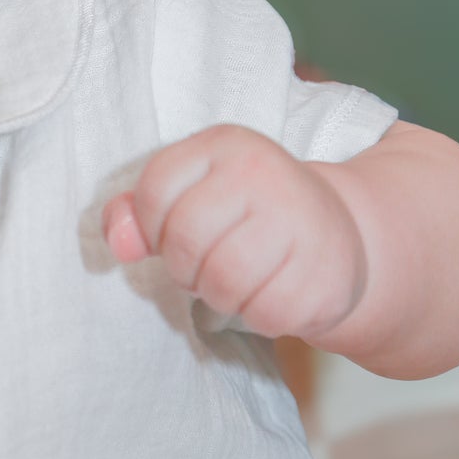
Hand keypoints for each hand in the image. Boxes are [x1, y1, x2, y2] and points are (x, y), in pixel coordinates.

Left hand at [102, 125, 367, 341]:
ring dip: (218, 295)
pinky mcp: (325, 274)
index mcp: (225, 144)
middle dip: (185, 268)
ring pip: (220, 282)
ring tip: (240, 278)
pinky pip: (262, 314)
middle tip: (211, 263)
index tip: (180, 229)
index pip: (153, 191)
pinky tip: (274, 291)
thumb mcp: (191, 195)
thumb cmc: (247, 216)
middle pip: (184, 240)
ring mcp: (301, 221)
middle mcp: (265, 172)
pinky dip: (257, 315)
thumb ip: (137, 213)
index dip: (153, 227)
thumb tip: (119, 244)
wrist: (339, 232)